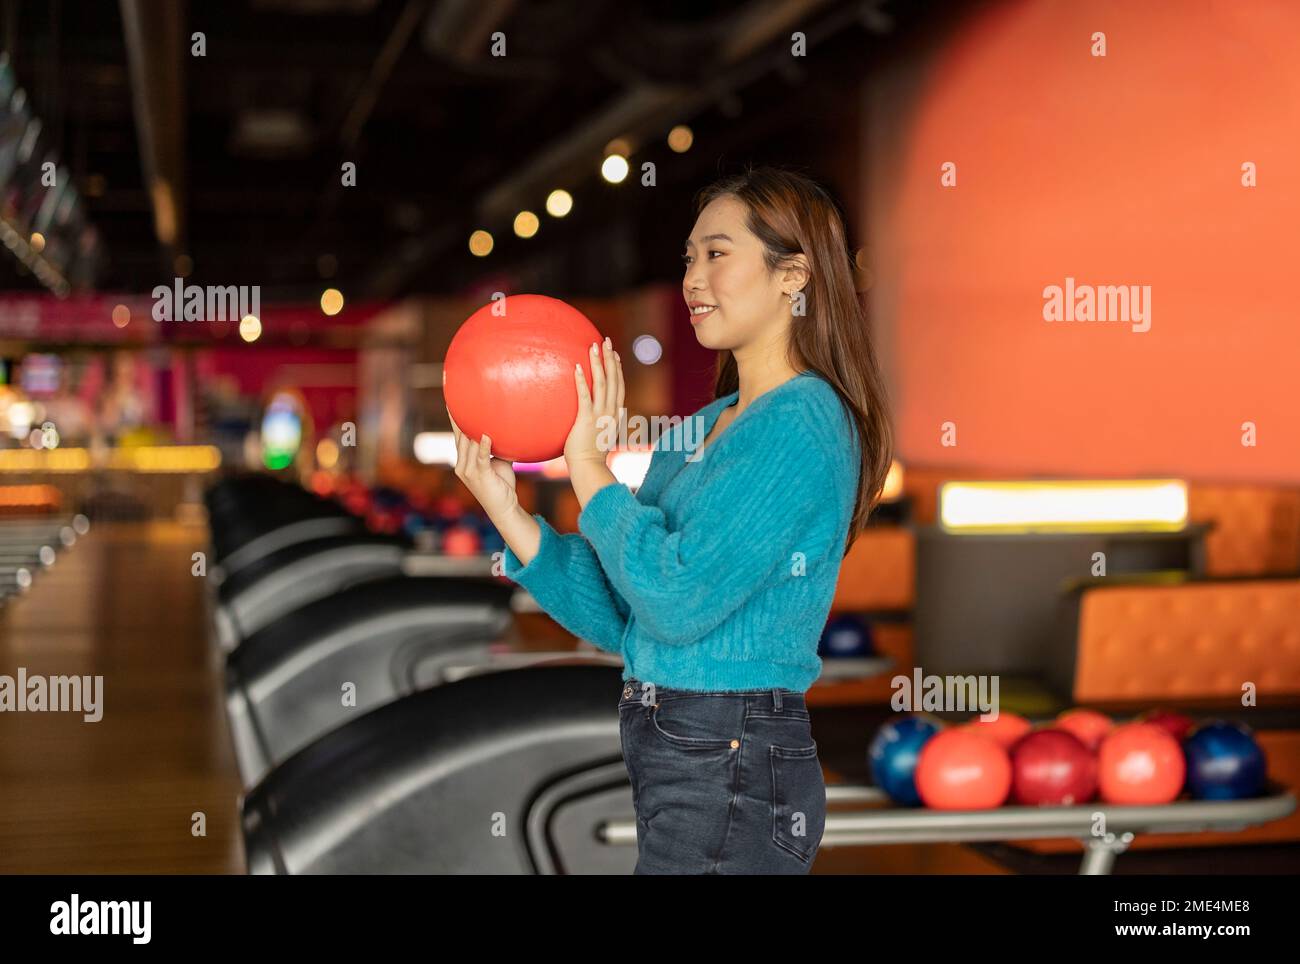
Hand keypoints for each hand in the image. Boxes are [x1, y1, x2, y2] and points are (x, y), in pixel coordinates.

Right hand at [448, 408, 519, 520]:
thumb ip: (497, 447)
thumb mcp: (498, 462)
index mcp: (463, 461)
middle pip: (460, 437)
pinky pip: (481, 458)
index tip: (453, 404)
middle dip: (459, 419)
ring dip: (472, 429)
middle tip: (460, 400)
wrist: (504, 508)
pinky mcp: (480, 476)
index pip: (458, 437)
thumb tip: (506, 430)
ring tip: (475, 412)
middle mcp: (462, 465)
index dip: (455, 420)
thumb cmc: (501, 484)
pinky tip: (485, 435)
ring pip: (468, 446)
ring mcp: (469, 471)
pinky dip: (483, 446)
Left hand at [564, 337, 625, 468]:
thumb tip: (606, 414)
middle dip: (610, 359)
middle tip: (606, 341)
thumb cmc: (591, 455)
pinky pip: (585, 396)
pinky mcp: (587, 419)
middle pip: (614, 379)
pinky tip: (578, 367)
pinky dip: (583, 381)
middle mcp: (611, 412)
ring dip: (599, 364)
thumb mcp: (602, 436)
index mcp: (616, 414)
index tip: (615, 354)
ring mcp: (600, 415)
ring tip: (594, 347)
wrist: (589, 468)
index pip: (620, 386)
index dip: (618, 369)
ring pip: (603, 383)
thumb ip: (604, 422)